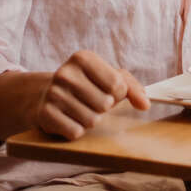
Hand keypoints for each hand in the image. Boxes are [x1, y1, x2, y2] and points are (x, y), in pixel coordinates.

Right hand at [33, 51, 148, 139]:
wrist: (46, 96)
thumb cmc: (87, 86)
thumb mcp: (110, 78)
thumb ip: (133, 88)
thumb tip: (145, 104)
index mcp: (82, 58)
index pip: (117, 85)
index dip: (117, 94)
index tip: (104, 89)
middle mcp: (65, 73)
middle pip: (106, 104)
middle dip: (103, 107)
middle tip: (90, 101)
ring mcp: (52, 94)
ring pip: (92, 120)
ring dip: (90, 120)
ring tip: (79, 110)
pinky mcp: (45, 115)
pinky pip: (76, 132)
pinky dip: (77, 130)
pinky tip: (69, 119)